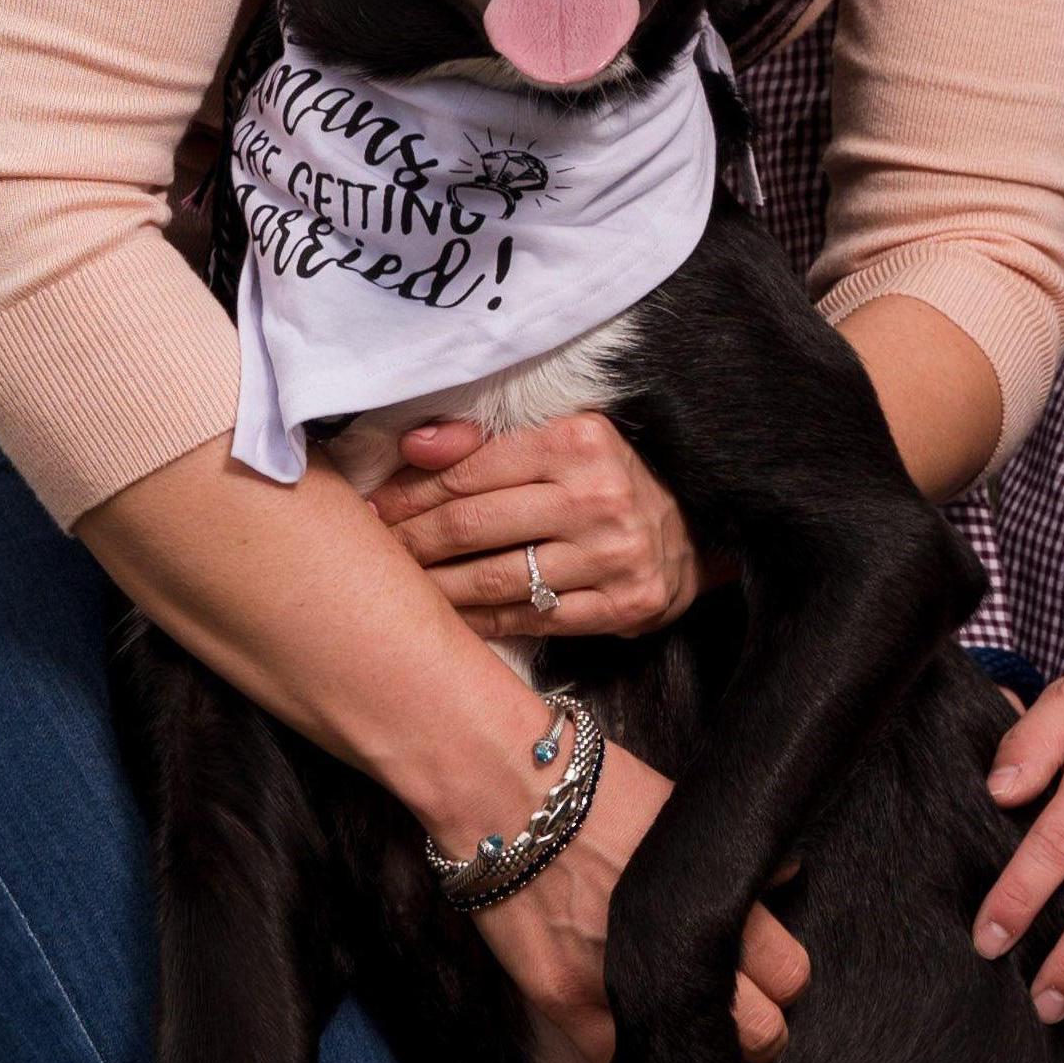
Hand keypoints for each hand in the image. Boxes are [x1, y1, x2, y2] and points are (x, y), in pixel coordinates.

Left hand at [373, 412, 711, 639]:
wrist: (689, 534)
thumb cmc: (605, 480)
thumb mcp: (558, 440)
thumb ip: (484, 440)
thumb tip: (413, 446)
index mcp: (578, 440)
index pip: (473, 470)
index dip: (413, 493)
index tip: (376, 509)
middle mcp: (598, 496)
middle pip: (475, 526)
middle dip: (412, 541)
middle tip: (374, 552)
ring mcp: (612, 556)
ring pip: (495, 579)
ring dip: (434, 588)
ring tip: (397, 589)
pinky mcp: (621, 606)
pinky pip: (529, 621)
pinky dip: (479, 623)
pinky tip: (447, 619)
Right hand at [456, 732, 808, 1062]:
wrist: (505, 789)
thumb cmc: (594, 789)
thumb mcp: (679, 813)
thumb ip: (728, 859)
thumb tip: (785, 878)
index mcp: (715, 901)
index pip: (789, 975)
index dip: (781, 979)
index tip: (766, 976)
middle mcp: (677, 951)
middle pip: (761, 1033)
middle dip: (756, 1025)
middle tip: (733, 1008)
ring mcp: (620, 985)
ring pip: (693, 1060)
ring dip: (696, 1050)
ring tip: (682, 1024)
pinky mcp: (565, 1004)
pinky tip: (637, 1045)